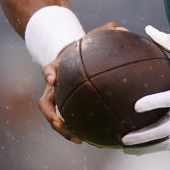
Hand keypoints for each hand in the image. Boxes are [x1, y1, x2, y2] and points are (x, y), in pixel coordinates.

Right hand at [38, 21, 123, 143]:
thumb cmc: (88, 45)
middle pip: (45, 103)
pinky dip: (79, 131)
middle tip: (60, 123)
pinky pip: (70, 121)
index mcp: (58, 67)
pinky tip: (97, 140)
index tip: (52, 79)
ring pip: (54, 118)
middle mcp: (54, 86)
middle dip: (51, 115)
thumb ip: (108, 30)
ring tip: (78, 140)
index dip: (48, 74)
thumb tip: (124, 29)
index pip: (48, 70)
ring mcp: (58, 98)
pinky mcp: (66, 108)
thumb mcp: (96, 35)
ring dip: (63, 130)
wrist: (75, 55)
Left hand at [121, 26, 169, 153]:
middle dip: (143, 136)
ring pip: (168, 142)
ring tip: (129, 148)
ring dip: (147, 148)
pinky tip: (143, 148)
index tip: (135, 106)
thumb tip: (148, 29)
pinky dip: (157, 147)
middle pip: (163, 130)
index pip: (167, 100)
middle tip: (124, 138)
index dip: (151, 104)